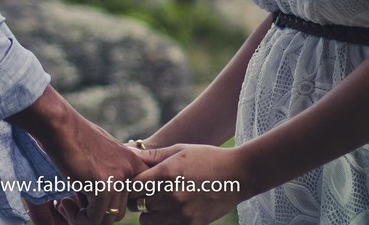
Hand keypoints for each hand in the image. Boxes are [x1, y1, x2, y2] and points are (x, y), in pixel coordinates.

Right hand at [9, 88, 146, 224]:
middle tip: (75, 205)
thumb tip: (111, 195)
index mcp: (133, 161)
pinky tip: (64, 205)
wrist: (60, 127)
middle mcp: (130, 170)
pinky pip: (94, 219)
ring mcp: (118, 178)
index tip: (93, 201)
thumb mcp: (104, 150)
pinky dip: (78, 218)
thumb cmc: (74, 136)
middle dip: (97, 213)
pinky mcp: (104, 187)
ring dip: (86, 218)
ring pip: (108, 218)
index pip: (138, 196)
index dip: (116, 204)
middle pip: (119, 211)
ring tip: (68, 206)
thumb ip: (113, 168)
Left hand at [128, 144, 247, 224]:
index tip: (136, 182)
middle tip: (146, 192)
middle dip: (139, 198)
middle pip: (138, 204)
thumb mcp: (180, 150)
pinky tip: (172, 209)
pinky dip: (164, 220)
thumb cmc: (207, 157)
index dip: (132, 184)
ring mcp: (181, 212)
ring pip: (147, 220)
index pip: (133, 187)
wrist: (238, 175)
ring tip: (159, 201)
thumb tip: (130, 156)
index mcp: (166, 173)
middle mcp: (171, 195)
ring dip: (149, 212)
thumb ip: (153, 156)